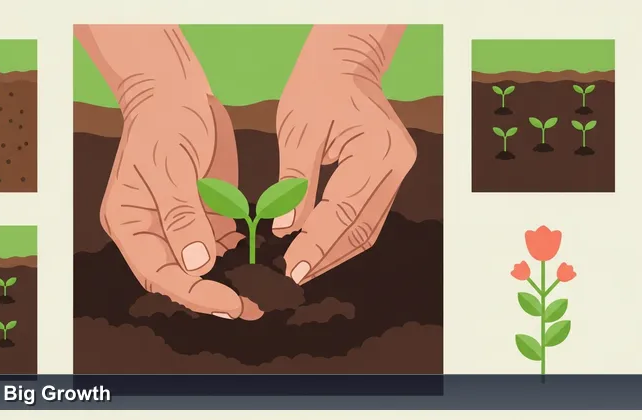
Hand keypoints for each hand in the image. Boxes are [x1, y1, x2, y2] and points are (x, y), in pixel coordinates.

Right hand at [76, 25, 256, 319]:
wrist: (176, 90)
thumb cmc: (165, 120)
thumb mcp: (171, 166)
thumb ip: (182, 216)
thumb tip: (197, 264)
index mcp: (129, 221)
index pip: (159, 272)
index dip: (194, 293)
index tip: (229, 303)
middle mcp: (149, 229)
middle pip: (178, 277)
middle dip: (213, 295)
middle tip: (251, 307)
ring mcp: (175, 222)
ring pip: (200, 267)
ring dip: (227, 280)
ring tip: (260, 294)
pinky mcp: (199, 213)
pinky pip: (217, 244)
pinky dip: (236, 256)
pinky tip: (257, 261)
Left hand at [272, 25, 417, 284]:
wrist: (343, 65)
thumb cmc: (317, 87)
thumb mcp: (297, 131)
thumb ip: (294, 184)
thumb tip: (285, 229)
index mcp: (378, 151)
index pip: (344, 211)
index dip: (317, 244)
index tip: (293, 269)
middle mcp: (396, 166)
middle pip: (361, 228)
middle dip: (326, 255)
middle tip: (293, 274)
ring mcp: (397, 173)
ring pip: (368, 229)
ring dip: (335, 252)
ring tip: (303, 266)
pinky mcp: (388, 177)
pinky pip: (367, 217)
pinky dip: (343, 235)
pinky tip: (318, 246)